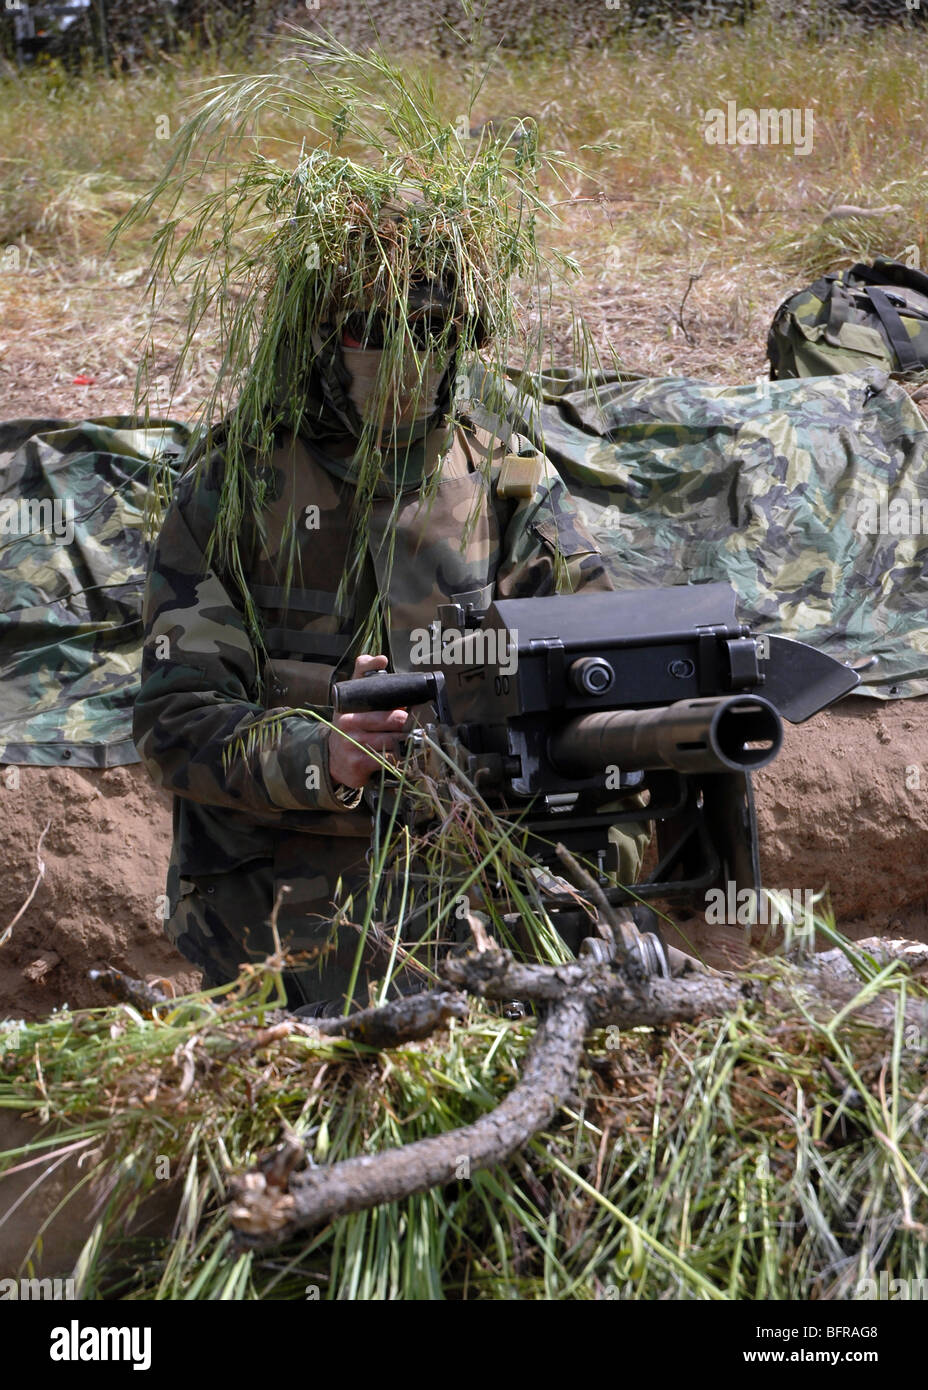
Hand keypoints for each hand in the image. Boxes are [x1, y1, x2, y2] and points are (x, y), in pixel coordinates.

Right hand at [327, 654, 407, 789]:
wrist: (333, 758)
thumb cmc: (350, 725)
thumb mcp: (351, 700)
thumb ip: (364, 676)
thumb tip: (381, 659)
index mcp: (348, 704)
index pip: (365, 685)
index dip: (380, 680)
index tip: (392, 679)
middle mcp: (347, 722)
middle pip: (389, 718)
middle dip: (405, 720)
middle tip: (413, 721)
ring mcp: (352, 743)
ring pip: (391, 739)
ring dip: (404, 739)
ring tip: (411, 738)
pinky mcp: (359, 763)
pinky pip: (387, 758)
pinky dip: (397, 756)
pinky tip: (399, 754)